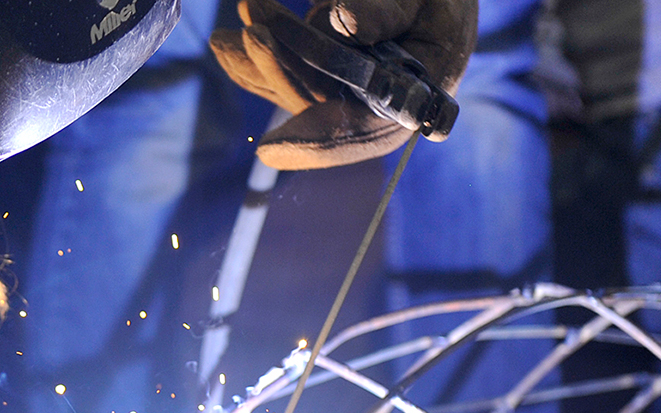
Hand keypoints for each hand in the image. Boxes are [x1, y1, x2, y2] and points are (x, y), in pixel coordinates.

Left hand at [211, 0, 475, 168]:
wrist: (434, 1)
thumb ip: (389, 10)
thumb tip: (343, 22)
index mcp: (416, 100)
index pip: (364, 133)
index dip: (320, 141)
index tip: (272, 150)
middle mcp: (377, 111)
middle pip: (317, 106)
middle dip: (279, 70)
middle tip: (250, 32)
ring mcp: (348, 99)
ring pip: (294, 91)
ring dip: (259, 62)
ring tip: (228, 32)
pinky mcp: (325, 82)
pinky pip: (286, 77)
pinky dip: (255, 61)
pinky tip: (226, 43)